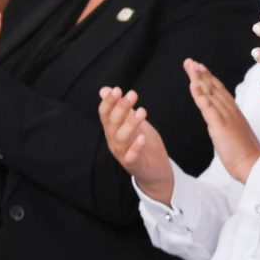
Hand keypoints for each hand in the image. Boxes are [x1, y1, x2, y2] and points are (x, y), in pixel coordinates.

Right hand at [98, 86, 172, 204]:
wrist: (154, 170)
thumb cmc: (142, 143)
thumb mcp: (132, 122)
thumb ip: (121, 108)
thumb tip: (104, 89)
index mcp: (112, 129)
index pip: (105, 113)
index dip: (109, 102)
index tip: (118, 89)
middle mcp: (113, 140)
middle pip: (113, 122)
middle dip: (121, 107)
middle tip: (132, 94)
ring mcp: (122, 153)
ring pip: (121, 138)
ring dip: (130, 124)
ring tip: (142, 112)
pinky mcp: (133, 164)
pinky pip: (131, 157)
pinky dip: (135, 148)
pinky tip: (142, 138)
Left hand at [184, 59, 259, 182]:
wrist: (254, 166)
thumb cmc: (247, 155)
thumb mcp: (237, 135)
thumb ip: (229, 125)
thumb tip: (220, 123)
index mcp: (235, 113)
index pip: (220, 91)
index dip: (209, 79)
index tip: (200, 68)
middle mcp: (231, 111)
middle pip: (214, 88)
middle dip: (202, 74)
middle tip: (190, 62)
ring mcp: (226, 117)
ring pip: (211, 93)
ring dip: (199, 78)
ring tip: (190, 66)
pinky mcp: (220, 125)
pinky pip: (208, 107)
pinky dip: (200, 94)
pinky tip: (193, 84)